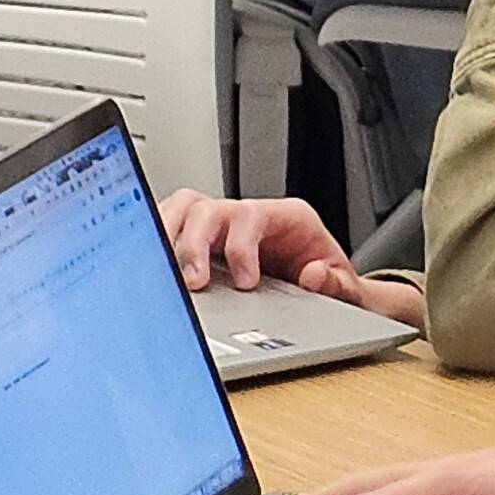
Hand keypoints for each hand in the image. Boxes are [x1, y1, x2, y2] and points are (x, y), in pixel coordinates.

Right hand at [154, 190, 425, 326]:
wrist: (328, 287)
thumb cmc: (330, 279)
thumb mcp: (345, 284)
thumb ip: (335, 282)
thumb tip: (312, 275)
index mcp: (288, 217)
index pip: (252, 216)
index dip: (240, 247)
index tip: (244, 283)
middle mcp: (251, 215)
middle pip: (208, 208)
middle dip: (193, 243)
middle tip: (193, 282)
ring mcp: (224, 226)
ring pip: (183, 210)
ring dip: (166, 237)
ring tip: (158, 272)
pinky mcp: (203, 241)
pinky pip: (171, 227)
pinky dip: (157, 244)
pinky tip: (149, 268)